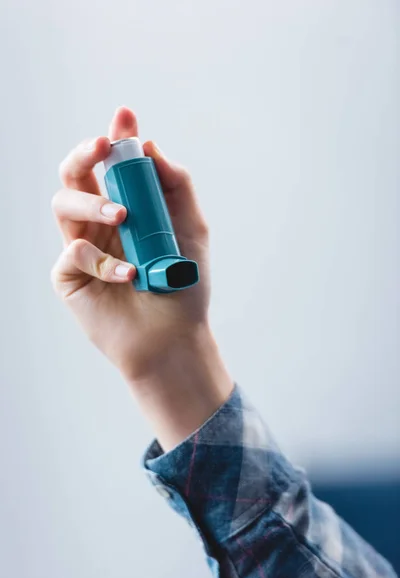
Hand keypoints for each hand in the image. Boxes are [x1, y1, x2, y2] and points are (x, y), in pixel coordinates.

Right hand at [52, 107, 232, 448]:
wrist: (173, 337)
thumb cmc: (183, 284)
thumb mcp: (191, 229)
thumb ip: (176, 186)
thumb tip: (151, 146)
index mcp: (127, 206)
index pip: (112, 164)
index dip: (115, 137)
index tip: (124, 117)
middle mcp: (100, 221)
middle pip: (75, 174)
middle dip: (84, 154)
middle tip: (103, 147)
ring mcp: (83, 246)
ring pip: (64, 203)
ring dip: (92, 200)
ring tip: (123, 215)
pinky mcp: (70, 276)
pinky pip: (74, 252)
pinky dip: (103, 260)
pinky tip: (130, 274)